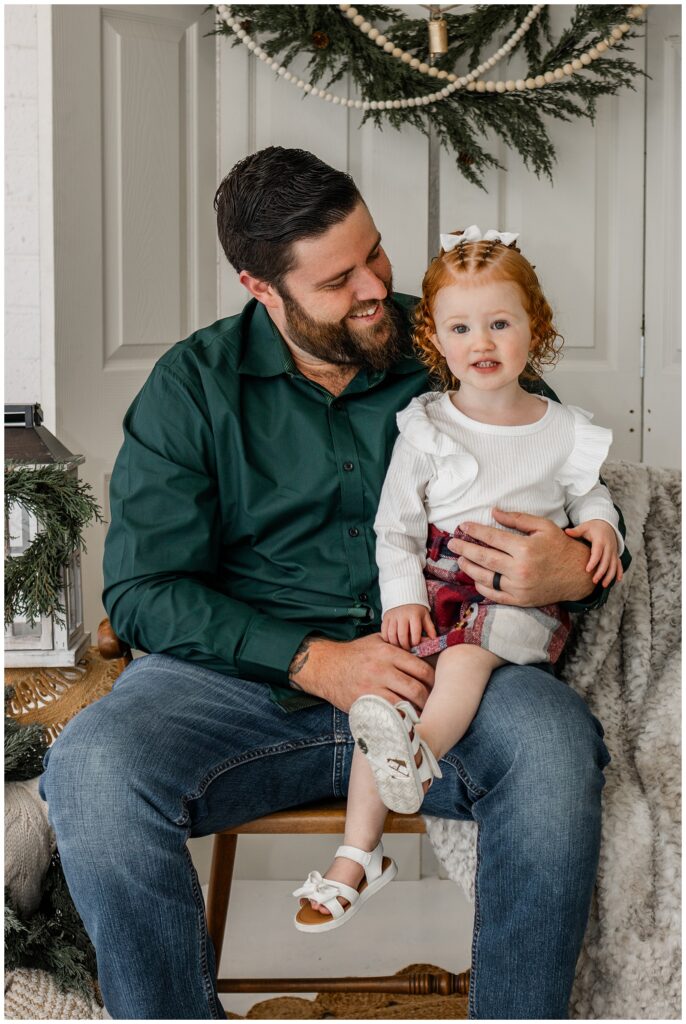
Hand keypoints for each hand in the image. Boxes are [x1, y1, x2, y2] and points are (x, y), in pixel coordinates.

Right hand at [287, 633, 433, 713]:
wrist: (326, 666)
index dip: (432, 680)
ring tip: (419, 713)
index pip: (422, 669)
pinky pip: (388, 713)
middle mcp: (382, 669)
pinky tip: (403, 718)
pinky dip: (399, 718)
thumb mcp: (377, 640)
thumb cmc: (355, 654)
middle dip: (427, 699)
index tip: (433, 686)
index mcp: (389, 652)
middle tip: (429, 703)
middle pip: (417, 688)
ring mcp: (372, 687)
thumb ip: (399, 644)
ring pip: (405, 704)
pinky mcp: (364, 702)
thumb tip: (427, 645)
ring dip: (415, 711)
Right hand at [382, 603, 436, 650]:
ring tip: (400, 646)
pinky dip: (387, 639)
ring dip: (396, 644)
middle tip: (408, 649)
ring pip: (392, 635)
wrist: (404, 595)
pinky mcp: (385, 618)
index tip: (416, 645)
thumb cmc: (416, 608)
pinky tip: (392, 641)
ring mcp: (392, 616)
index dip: (416, 641)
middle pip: (402, 635)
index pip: (415, 632)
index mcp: (414, 614)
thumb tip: (434, 639)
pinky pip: (384, 632)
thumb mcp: (425, 615)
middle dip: (405, 646)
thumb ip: (430, 628)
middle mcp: (402, 615)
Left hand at [447, 508, 598, 605]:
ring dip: (469, 567)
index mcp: (526, 549)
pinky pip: (494, 594)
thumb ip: (517, 519)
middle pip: (484, 558)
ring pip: (485, 578)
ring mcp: (519, 587)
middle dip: (464, 549)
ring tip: (460, 558)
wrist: (577, 575)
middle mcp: (520, 569)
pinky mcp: (520, 600)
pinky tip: (475, 577)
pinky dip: (481, 586)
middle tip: (452, 543)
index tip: (463, 526)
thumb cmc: (559, 546)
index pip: (492, 538)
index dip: (475, 531)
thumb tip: (494, 511)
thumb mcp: (543, 526)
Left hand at [564, 519, 622, 586]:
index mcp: (600, 541)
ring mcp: (613, 551)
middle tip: (593, 581)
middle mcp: (609, 547)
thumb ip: (576, 531)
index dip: (593, 562)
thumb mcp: (585, 527)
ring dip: (610, 575)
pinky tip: (617, 580)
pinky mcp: (616, 554)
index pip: (597, 553)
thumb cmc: (592, 527)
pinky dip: (619, 572)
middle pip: (606, 561)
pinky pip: (619, 564)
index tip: (587, 570)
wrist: (606, 524)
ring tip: (603, 585)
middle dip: (601, 572)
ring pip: (614, 565)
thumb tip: (566, 531)